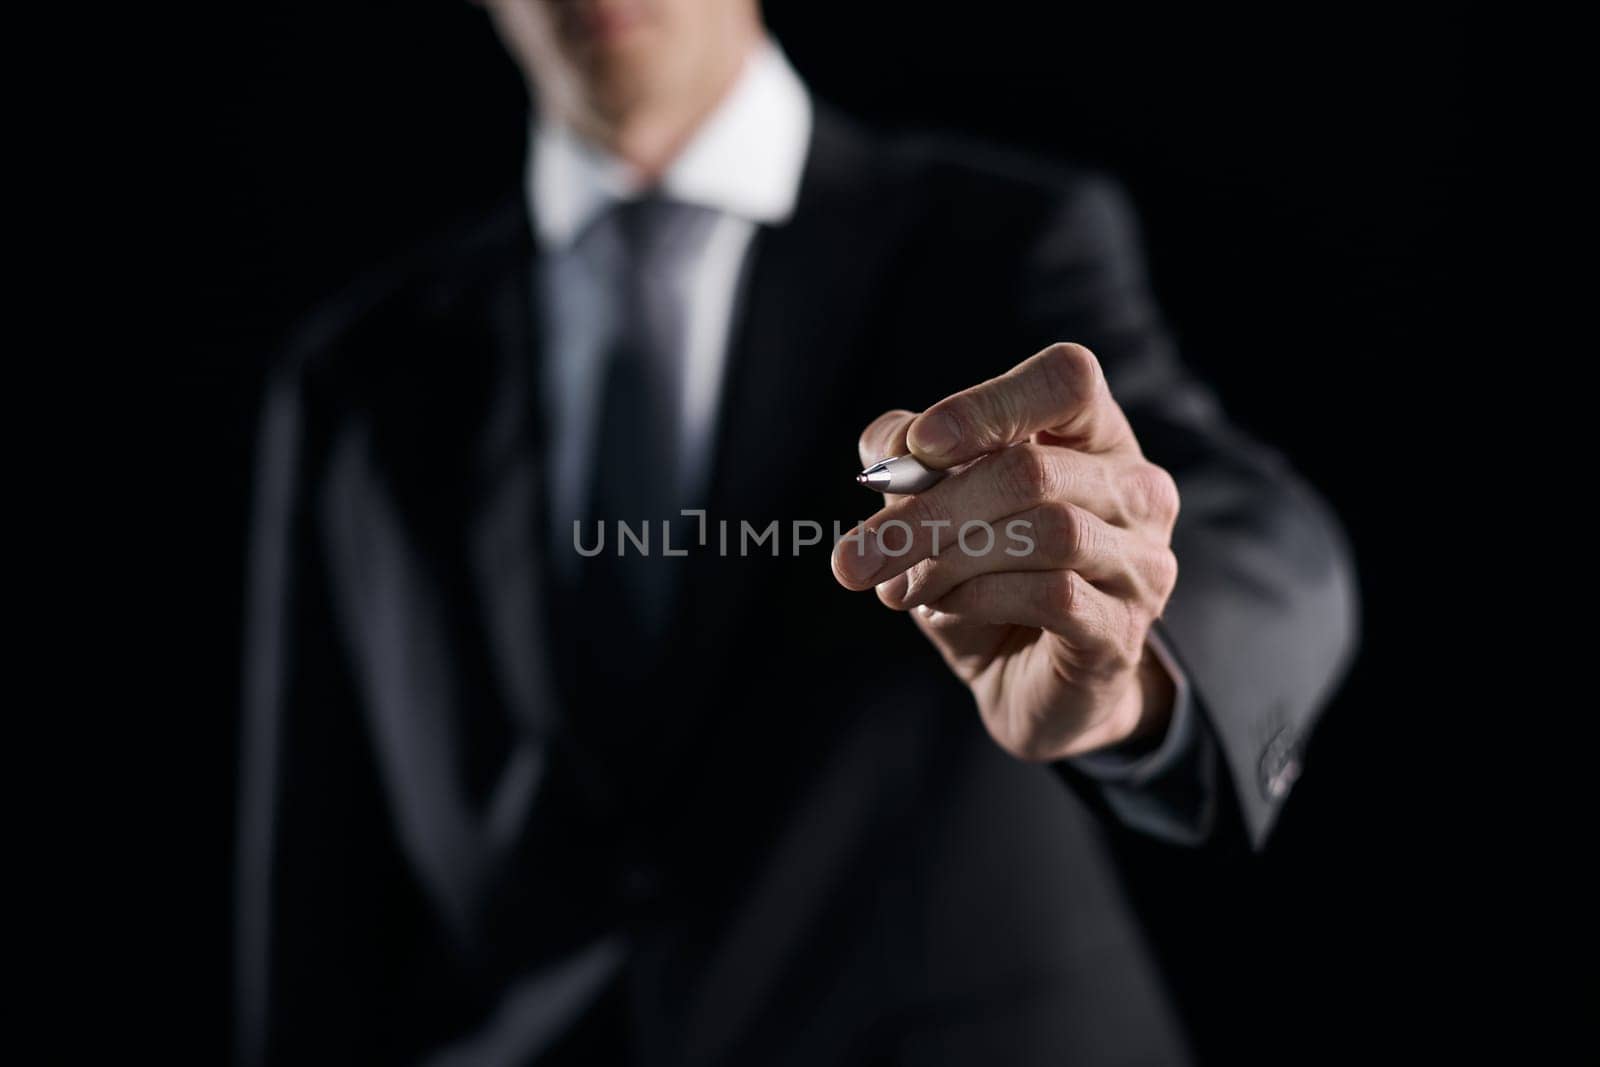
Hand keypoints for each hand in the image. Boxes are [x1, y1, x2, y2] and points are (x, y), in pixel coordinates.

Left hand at [831, 343, 1180, 761]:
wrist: (1025, 684)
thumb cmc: (985, 579)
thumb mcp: (936, 513)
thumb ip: (911, 464)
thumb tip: (893, 446)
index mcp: (1094, 437)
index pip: (1067, 380)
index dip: (988, 405)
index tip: (917, 446)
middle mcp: (1136, 490)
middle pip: (1033, 470)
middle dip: (930, 510)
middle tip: (858, 554)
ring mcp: (1141, 561)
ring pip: (1047, 530)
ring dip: (950, 558)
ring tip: (901, 587)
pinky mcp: (1124, 629)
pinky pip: (1054, 595)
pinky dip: (980, 597)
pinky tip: (945, 608)